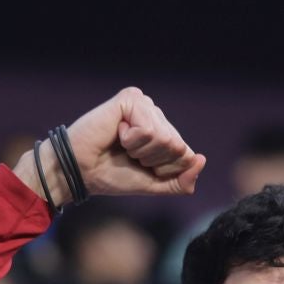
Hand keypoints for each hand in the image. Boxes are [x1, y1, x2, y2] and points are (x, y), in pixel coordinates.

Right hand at [17, 87, 204, 200]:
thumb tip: (201, 159)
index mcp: (164, 132)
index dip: (164, 170)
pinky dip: (132, 141)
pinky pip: (148, 129)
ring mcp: (144, 104)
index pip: (186, 155)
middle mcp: (156, 115)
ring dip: (141, 151)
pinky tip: (116, 133)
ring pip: (165, 138)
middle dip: (153, 160)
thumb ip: (182, 180)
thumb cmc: (113, 176)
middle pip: (178, 146)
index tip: (139, 166)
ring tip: (121, 145)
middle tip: (129, 156)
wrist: (82, 172)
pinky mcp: (130, 99)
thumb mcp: (155, 184)